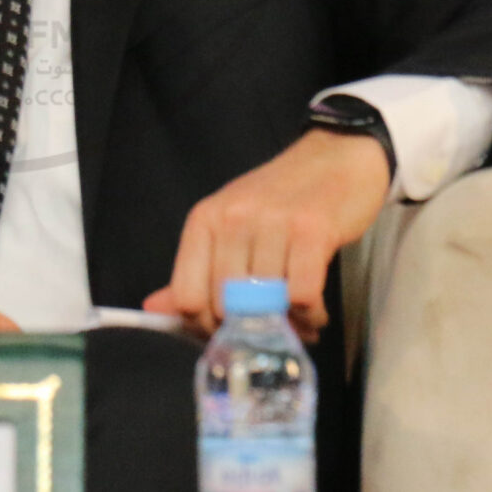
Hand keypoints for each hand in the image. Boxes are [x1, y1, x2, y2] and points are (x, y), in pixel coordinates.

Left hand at [143, 130, 389, 341]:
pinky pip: (301, 296)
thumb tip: (153, 309)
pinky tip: (315, 310)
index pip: (187, 297)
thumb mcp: (230, 227)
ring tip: (300, 322)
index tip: (231, 331)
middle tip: (270, 333)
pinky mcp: (311, 231)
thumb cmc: (282, 200)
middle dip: (248, 332)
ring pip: (265, 305)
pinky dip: (310, 314)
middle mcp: (232, 219)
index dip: (207, 326)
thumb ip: (194, 271)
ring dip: (287, 327)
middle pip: (226, 307)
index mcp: (204, 220)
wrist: (338, 159)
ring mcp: (271, 223)